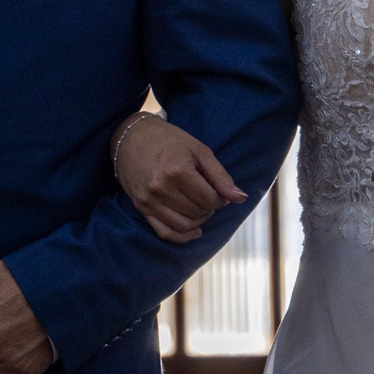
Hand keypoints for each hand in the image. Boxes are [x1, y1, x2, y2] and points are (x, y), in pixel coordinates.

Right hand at [114, 113, 246, 242]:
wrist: (132, 137)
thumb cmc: (169, 140)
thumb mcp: (199, 151)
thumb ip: (220, 176)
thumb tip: (241, 198)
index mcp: (177, 170)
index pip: (210, 199)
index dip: (220, 199)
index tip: (219, 191)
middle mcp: (160, 187)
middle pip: (198, 212)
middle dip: (209, 208)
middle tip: (209, 196)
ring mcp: (148, 200)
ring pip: (184, 225)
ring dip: (199, 220)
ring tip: (200, 206)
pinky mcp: (141, 207)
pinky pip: (164, 232)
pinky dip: (182, 236)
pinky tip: (194, 231)